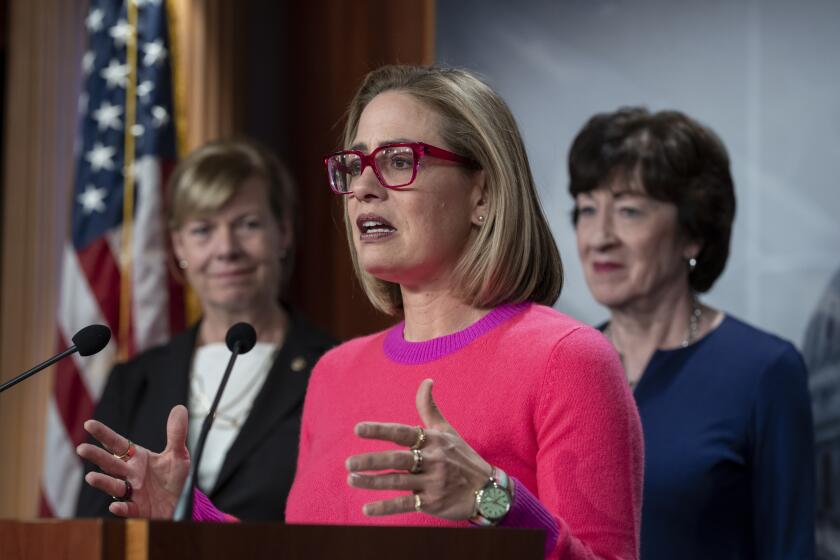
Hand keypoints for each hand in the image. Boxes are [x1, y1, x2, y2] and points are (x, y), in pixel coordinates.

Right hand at [76, 405, 190, 518]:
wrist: (180, 503)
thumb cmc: (174, 479)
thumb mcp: (178, 454)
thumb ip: (176, 433)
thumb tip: (179, 408)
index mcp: (137, 458)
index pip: (117, 444)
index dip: (104, 434)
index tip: (89, 423)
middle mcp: (130, 474)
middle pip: (110, 463)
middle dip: (96, 456)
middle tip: (81, 448)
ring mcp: (132, 492)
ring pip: (114, 486)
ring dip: (102, 482)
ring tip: (90, 477)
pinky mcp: (138, 509)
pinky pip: (127, 508)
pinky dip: (121, 507)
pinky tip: (115, 505)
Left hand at [346, 378, 491, 519]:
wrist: (488, 490)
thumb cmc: (461, 457)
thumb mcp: (447, 431)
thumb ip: (430, 408)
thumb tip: (426, 380)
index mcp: (433, 440)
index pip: (402, 433)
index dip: (379, 430)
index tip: (357, 429)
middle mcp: (433, 460)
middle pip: (397, 459)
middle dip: (372, 461)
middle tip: (348, 462)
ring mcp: (433, 482)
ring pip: (398, 482)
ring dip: (373, 482)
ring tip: (352, 479)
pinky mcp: (433, 503)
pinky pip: (406, 505)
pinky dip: (385, 507)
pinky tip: (366, 509)